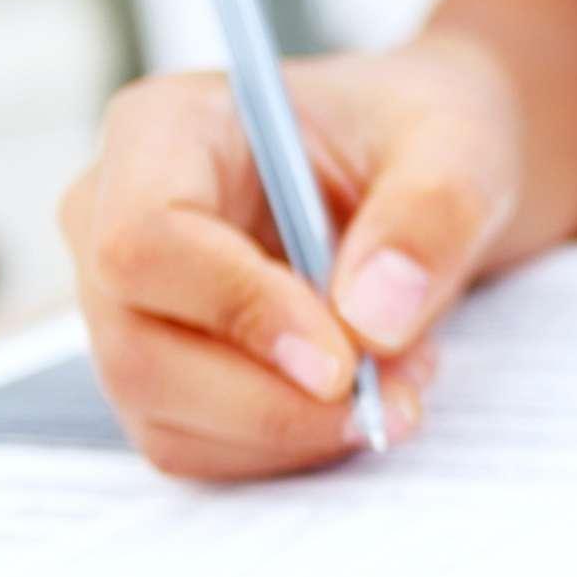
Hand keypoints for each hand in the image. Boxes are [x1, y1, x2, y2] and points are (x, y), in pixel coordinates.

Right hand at [58, 35, 522, 478]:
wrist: (430, 178)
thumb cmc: (427, 138)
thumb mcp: (462, 147)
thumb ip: (432, 216)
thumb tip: (372, 321)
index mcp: (167, 130)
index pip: (144, 241)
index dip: (239, 313)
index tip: (344, 363)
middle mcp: (113, 215)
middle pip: (139, 349)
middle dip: (276, 400)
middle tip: (399, 393)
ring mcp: (125, 302)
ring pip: (164, 414)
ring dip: (294, 428)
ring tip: (401, 381)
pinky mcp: (160, 368)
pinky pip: (196, 446)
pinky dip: (289, 445)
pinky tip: (362, 398)